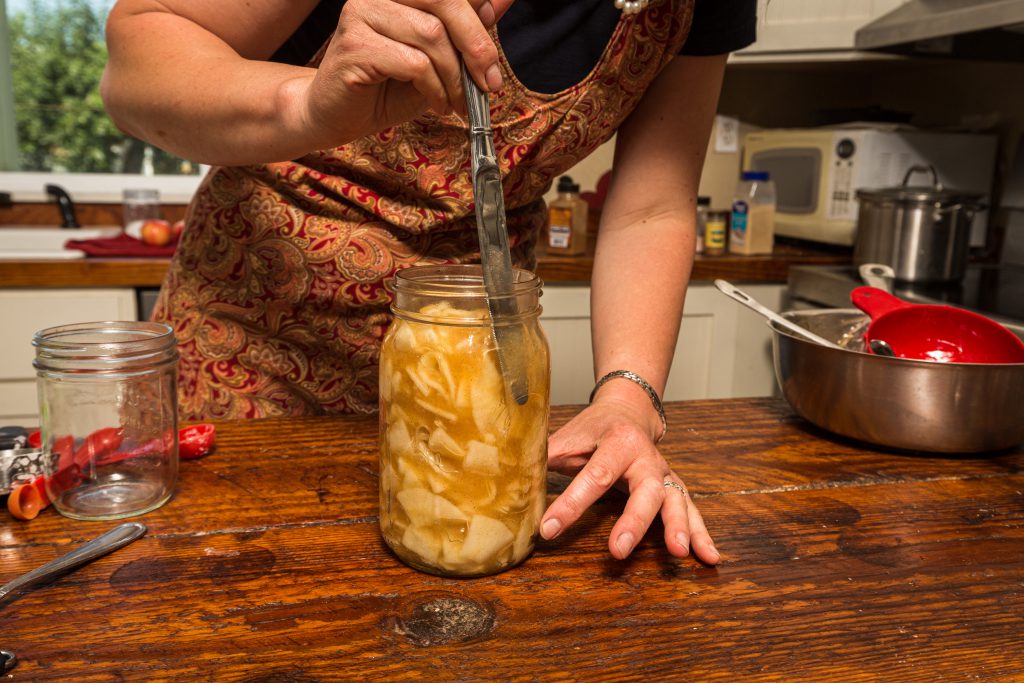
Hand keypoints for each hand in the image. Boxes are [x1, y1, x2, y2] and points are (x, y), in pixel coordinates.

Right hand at [301, 0, 512, 145]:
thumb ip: (467, 28)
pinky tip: (436, 104)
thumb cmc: (389, 87)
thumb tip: (504, 0)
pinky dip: (434, 89)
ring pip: (432, 36)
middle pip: (447, 2)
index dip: (480, 19)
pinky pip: (414, 63)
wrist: (337, 116)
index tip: (491, 62)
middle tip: (488, 84)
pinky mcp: (355, 44)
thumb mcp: (440, 58)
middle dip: (477, 46)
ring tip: (455, 102)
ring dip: (454, 77)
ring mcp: (362, 12)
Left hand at [541, 394, 719, 563]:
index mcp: (617, 442)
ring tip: (679, 554)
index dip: (570, 504)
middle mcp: (646, 459)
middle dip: (633, 521)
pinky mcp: (674, 489)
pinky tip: (709, 557)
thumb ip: (545, 454)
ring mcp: (664, 474)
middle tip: (619, 549)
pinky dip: (702, 534)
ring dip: (679, 528)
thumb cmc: (593, 428)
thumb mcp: (568, 435)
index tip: (548, 528)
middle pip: (645, 490)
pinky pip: (691, 511)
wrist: (630, 409)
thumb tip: (510, 475)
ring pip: (676, 500)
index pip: (593, 475)